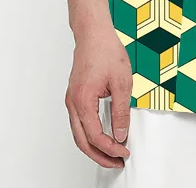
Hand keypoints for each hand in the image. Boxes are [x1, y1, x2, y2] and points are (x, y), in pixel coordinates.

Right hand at [65, 25, 132, 167]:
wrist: (93, 33)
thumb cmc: (105, 50)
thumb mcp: (121, 81)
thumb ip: (121, 110)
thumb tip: (120, 133)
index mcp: (83, 101)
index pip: (95, 136)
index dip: (110, 148)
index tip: (123, 152)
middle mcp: (73, 103)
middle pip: (82, 141)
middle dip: (99, 155)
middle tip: (116, 161)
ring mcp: (72, 99)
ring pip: (78, 133)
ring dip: (94, 146)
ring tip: (111, 152)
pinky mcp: (75, 95)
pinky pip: (79, 122)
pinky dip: (89, 134)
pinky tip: (102, 135)